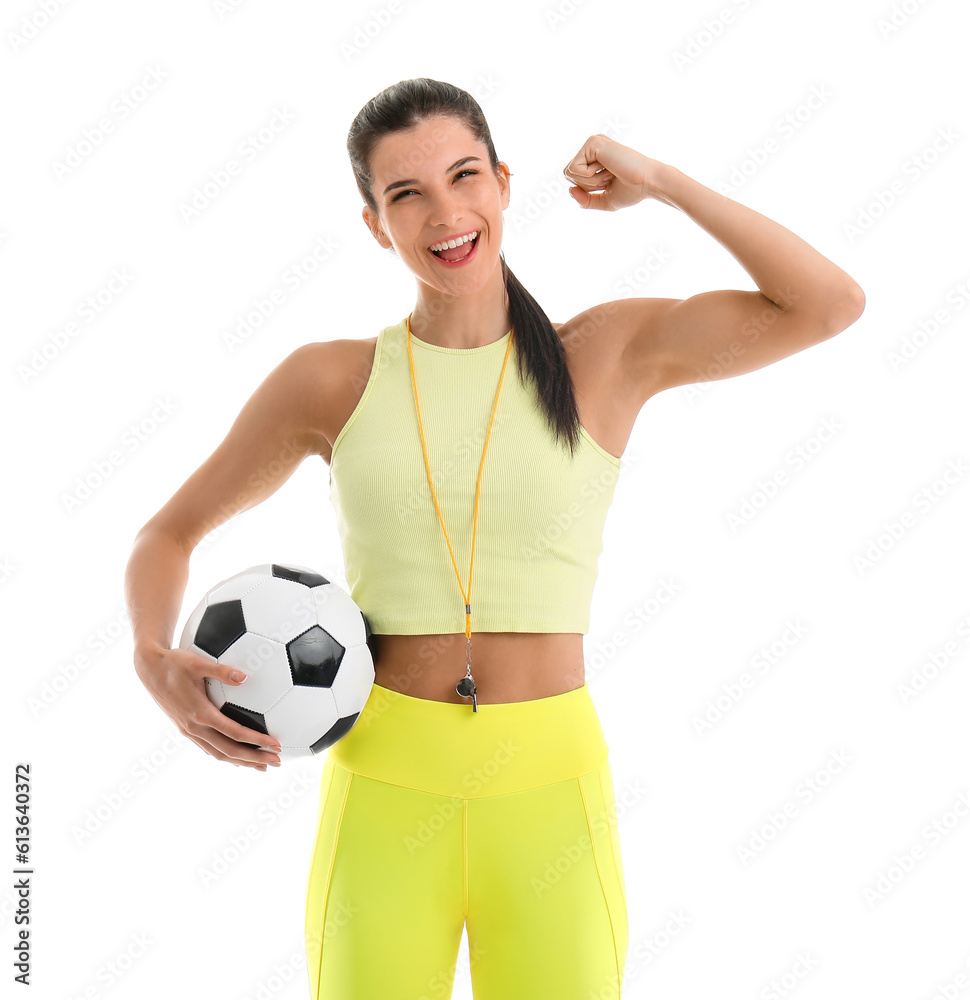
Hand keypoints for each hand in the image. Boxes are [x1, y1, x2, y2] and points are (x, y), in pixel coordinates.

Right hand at [134, 645, 281, 769]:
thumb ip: (222, 671)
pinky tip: (238, 756)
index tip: (275, 745)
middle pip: (229, 751)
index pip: (234, 733)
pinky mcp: (185, 729)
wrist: (149, 669)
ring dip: (241, 761)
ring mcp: (188, 730)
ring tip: (262, 765)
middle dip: (254, 759)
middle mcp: (194, 727)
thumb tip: (245, 676)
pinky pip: (209, 748)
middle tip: (277, 761)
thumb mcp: (198, 663)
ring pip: (218, 754)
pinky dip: (226, 755)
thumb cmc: (175, 663)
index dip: (256, 741)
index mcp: (200, 713)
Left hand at [562, 134, 664, 211]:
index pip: (572, 178)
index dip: (586, 189)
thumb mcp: (604, 200)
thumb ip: (585, 200)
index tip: (608, 183)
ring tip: (610, 172)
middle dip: (587, 185)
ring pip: (569, 172)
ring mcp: (592, 142)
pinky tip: (608, 168)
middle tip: (609, 178)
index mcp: (594, 157)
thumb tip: (569, 190)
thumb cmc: (631, 191)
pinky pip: (574, 168)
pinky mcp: (593, 142)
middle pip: (567, 175)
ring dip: (590, 181)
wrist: (647, 182)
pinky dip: (590, 176)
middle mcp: (592, 146)